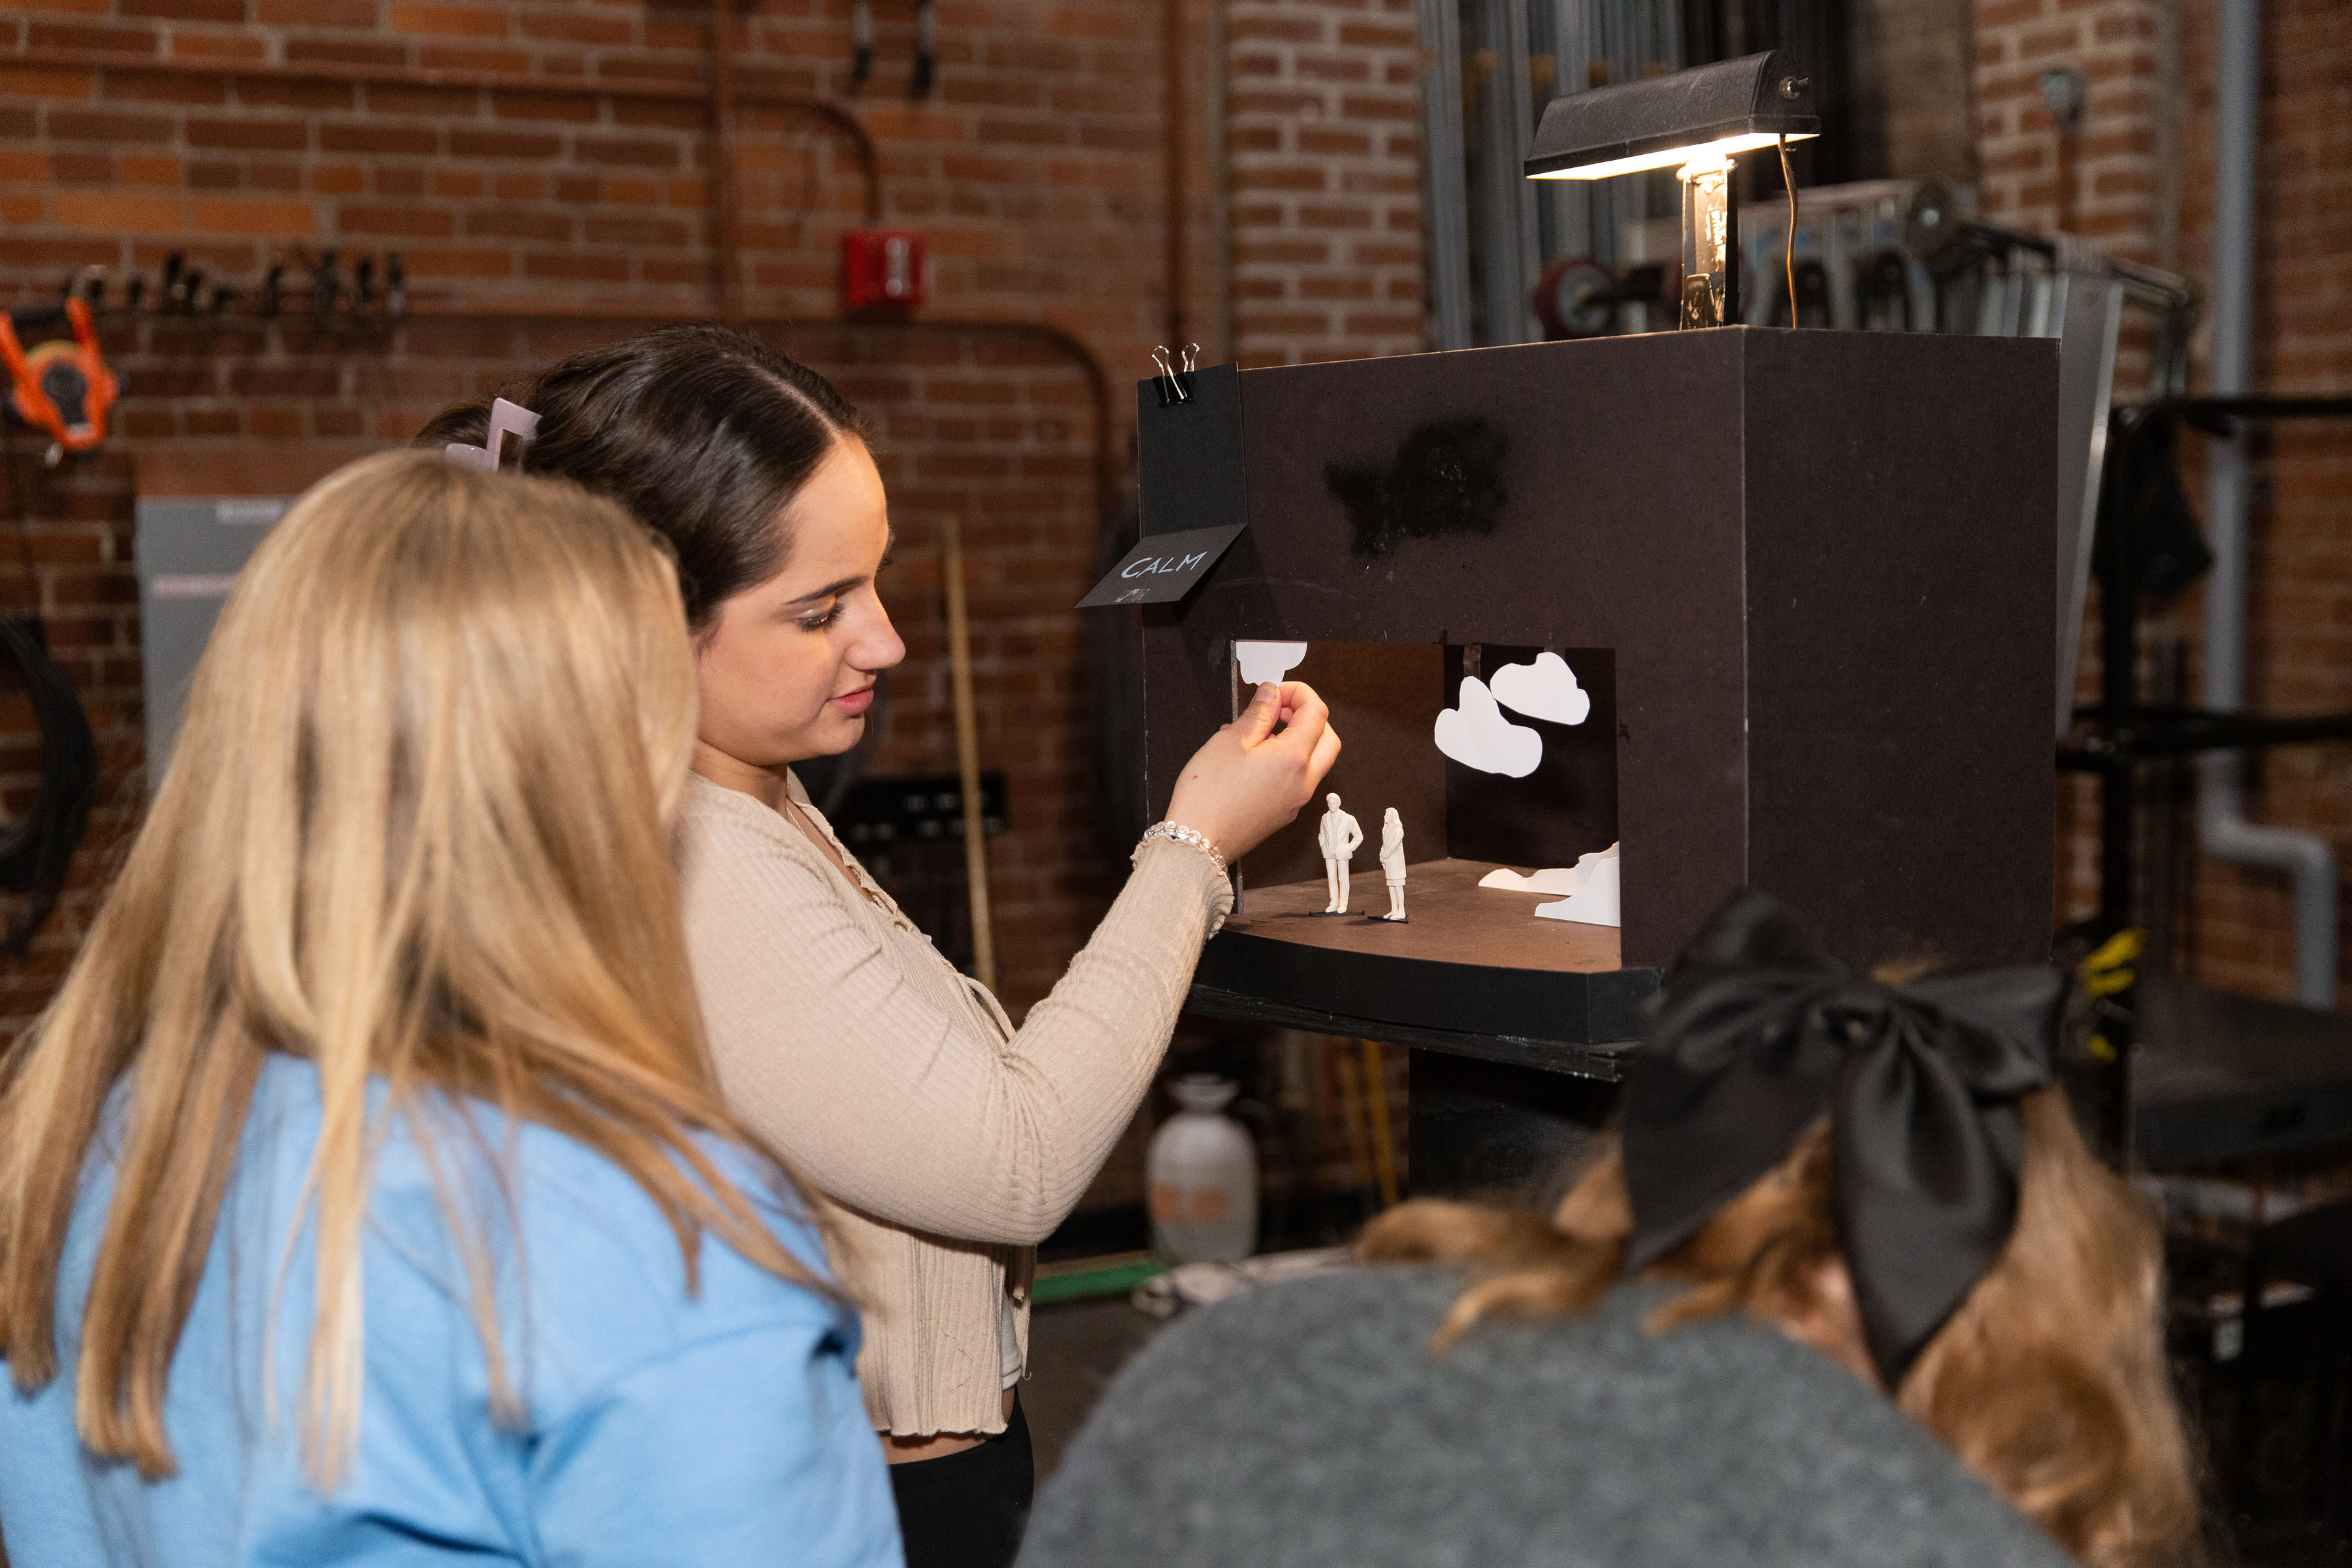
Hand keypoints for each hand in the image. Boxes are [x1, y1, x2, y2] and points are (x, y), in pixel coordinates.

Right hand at [1165, 681, 1341, 862]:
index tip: (1275, 692)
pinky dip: (1288, 761)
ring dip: (1298, 739)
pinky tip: (1255, 758)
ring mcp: (1296, 801)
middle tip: (1278, 709)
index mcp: (1294, 759)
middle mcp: (1303, 782)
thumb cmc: (1208, 795)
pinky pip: (1298, 779)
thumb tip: (1271, 694)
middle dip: (1308, 717)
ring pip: (1315, 761)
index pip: (1317, 713)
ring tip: (1260, 733)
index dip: (1298, 693)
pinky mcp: (1284, 813)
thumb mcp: (1230, 740)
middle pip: (1327, 738)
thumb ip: (1258, 713)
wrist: (1197, 843)